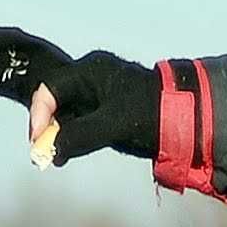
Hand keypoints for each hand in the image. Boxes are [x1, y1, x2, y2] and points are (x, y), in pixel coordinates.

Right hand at [0, 15, 159, 167]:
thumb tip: (51, 149)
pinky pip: (77, 119)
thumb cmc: (153, 112)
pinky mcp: (104, 108)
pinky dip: (70, 136)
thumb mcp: (115, 124)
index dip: (39, 116)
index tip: (38, 143)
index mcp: (90, 70)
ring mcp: (97, 92)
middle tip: (40, 152)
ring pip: (64, 112)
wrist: (188, 116)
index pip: (50, 90)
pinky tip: (67, 153)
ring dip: (57, 133)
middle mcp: (90, 76)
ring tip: (54, 156)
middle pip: (53, 99)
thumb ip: (82, 134)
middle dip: (44, 124)